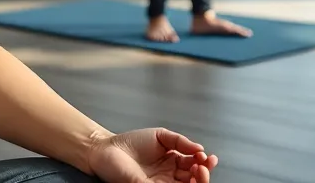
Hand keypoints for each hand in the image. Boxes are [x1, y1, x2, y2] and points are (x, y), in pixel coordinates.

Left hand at [87, 128, 218, 182]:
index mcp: (174, 163)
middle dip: (203, 175)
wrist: (106, 148)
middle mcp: (169, 177)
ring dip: (196, 182)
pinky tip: (184, 178)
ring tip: (196, 171)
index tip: (207, 157)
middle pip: (194, 181)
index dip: (205, 164)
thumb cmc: (132, 142)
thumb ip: (180, 141)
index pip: (195, 167)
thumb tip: (200, 149)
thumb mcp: (161, 136)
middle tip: (201, 166)